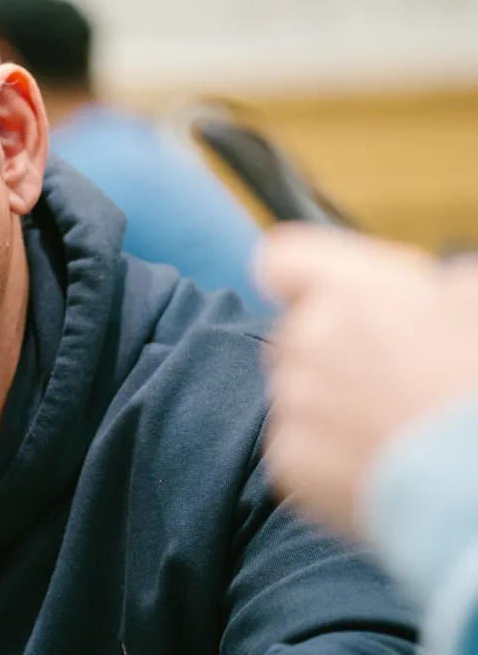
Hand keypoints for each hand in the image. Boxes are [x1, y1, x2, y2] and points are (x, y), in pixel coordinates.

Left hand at [255, 224, 477, 537]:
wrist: (475, 480)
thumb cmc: (475, 391)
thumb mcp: (474, 309)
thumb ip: (437, 288)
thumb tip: (438, 291)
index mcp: (352, 293)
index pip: (283, 262)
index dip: (300, 276)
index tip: (325, 296)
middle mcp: (310, 340)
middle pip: (298, 334)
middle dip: (335, 352)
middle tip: (393, 381)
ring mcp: (295, 401)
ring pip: (297, 392)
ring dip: (331, 405)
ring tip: (393, 427)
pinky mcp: (289, 458)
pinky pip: (296, 445)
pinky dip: (327, 456)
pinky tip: (377, 463)